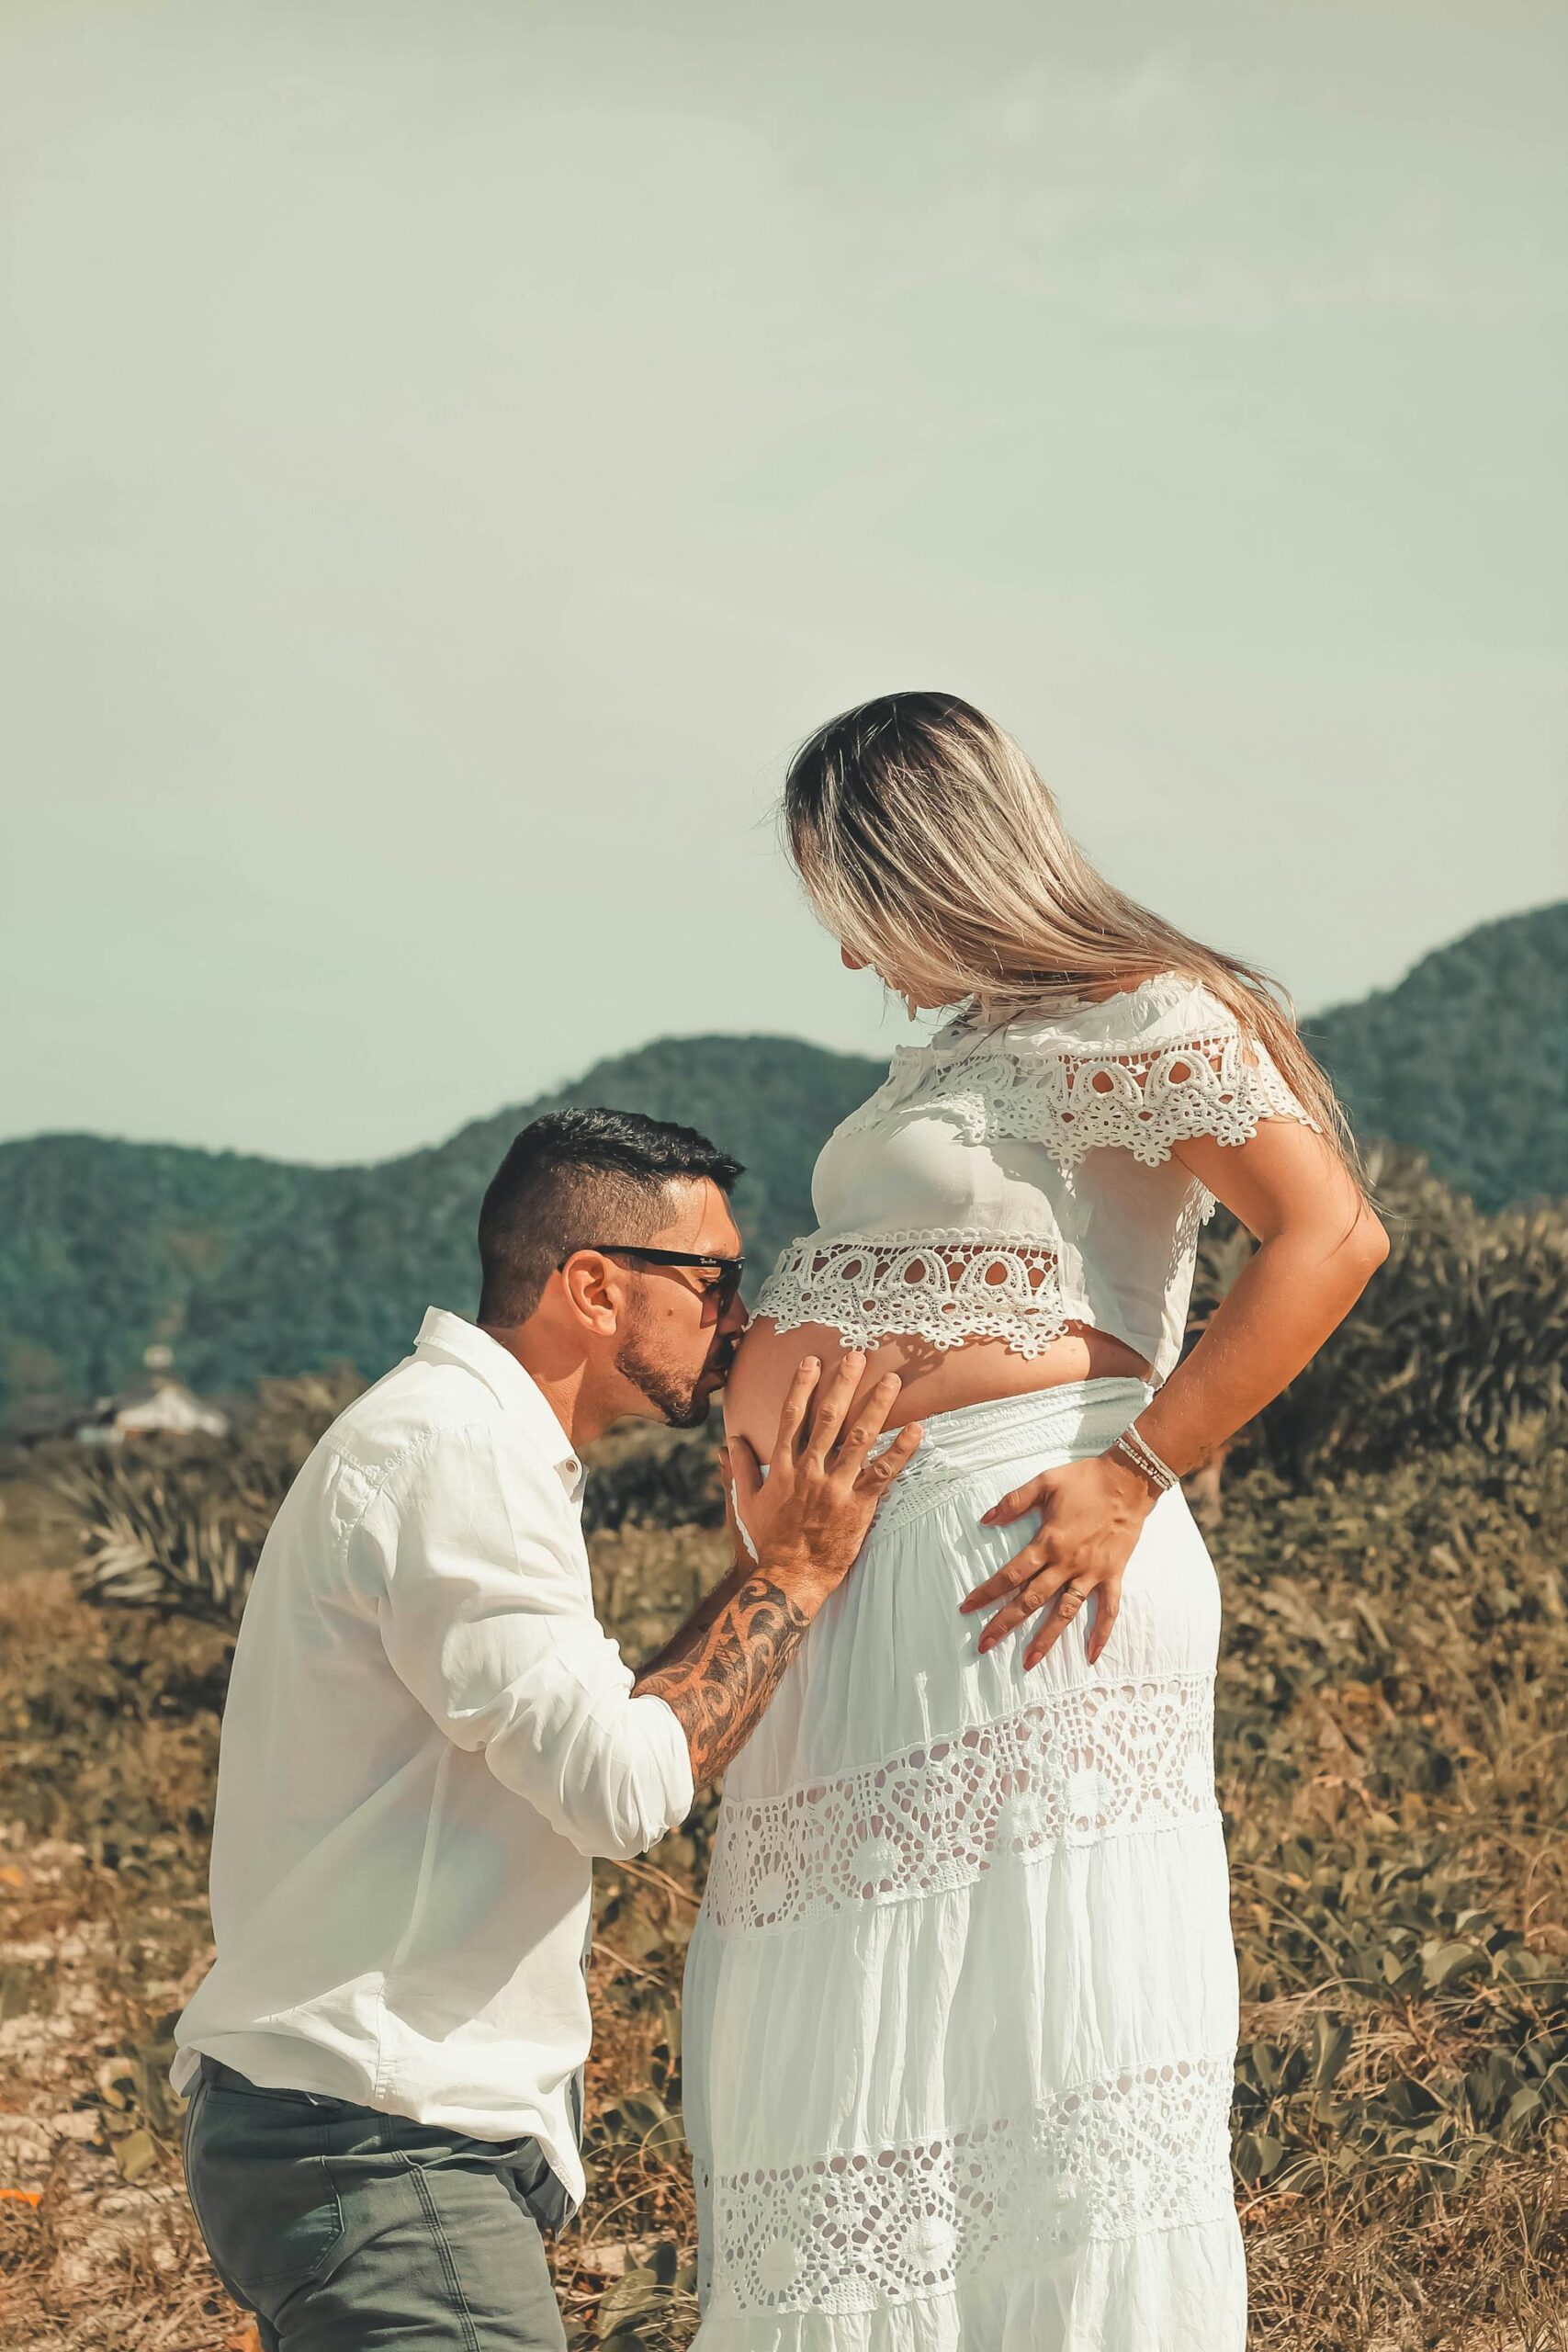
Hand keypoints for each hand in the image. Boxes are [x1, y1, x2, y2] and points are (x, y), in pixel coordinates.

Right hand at [726, 1354, 923, 1607]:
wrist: (790, 1577)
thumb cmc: (769, 1541)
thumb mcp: (746, 1503)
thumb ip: (740, 1469)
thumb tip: (729, 1440)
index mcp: (783, 1468)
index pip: (792, 1417)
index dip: (802, 1387)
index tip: (812, 1361)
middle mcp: (810, 1471)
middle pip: (829, 1418)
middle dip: (843, 1384)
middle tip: (857, 1356)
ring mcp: (836, 1488)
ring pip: (860, 1439)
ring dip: (877, 1406)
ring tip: (892, 1380)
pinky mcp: (859, 1507)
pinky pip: (883, 1474)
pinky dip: (901, 1451)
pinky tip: (917, 1429)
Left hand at [959, 1450, 1156, 1668]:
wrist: (1129, 1481)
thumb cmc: (1085, 1480)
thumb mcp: (1045, 1482)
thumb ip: (1014, 1501)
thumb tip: (985, 1519)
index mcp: (1048, 1542)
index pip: (1011, 1574)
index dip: (987, 1592)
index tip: (967, 1608)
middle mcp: (1067, 1563)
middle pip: (1031, 1600)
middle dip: (1005, 1624)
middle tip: (983, 1645)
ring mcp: (1091, 1573)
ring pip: (1065, 1612)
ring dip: (1046, 1639)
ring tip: (1029, 1662)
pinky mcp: (1113, 1575)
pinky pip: (1109, 1609)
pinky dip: (1102, 1633)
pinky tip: (1092, 1655)